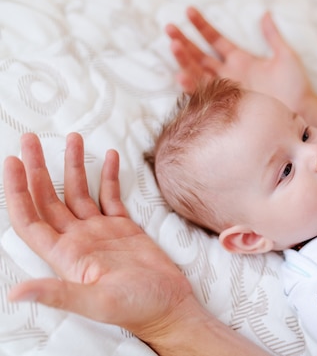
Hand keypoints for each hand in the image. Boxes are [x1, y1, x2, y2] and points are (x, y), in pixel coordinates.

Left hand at [4, 133, 196, 343]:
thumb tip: (15, 293)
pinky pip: (110, 196)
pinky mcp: (124, 227)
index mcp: (66, 255)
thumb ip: (58, 294)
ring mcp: (100, 232)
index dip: (17, 190)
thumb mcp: (96, 303)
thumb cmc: (136, 308)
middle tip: (30, 140)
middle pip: (49, 198)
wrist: (169, 305)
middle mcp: (78, 240)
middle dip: (38, 168)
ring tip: (71, 138)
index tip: (13, 162)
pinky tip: (109, 156)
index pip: (30, 218)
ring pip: (79, 192)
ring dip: (73, 166)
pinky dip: (108, 175)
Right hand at [166, 6, 315, 115]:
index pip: (216, 40)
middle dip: (184, 42)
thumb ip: (273, 36)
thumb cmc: (296, 86)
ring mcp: (226, 89)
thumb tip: (265, 14)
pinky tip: (180, 76)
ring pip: (198, 72)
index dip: (202, 26)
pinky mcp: (226, 104)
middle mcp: (229, 74)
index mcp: (241, 60)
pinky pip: (204, 94)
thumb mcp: (285, 56)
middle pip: (200, 55)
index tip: (189, 11)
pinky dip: (191, 86)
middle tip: (168, 28)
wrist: (301, 112)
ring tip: (173, 46)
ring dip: (184, 60)